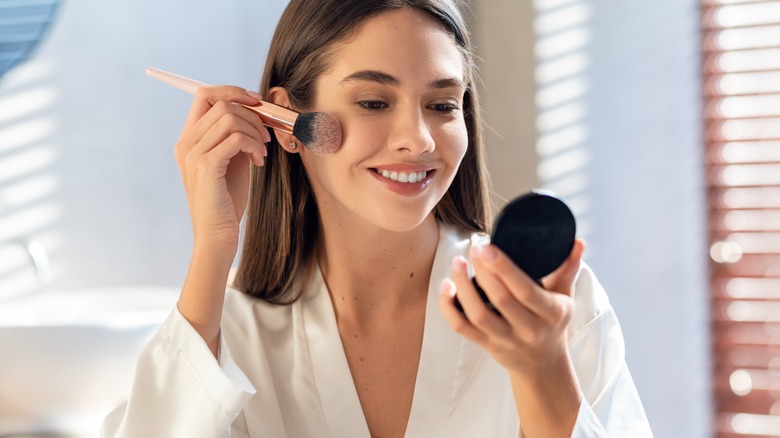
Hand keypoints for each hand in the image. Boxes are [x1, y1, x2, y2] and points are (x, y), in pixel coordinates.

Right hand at [174, 85, 270, 248]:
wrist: (218, 234)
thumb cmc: (227, 200)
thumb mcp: (232, 161)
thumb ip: (236, 136)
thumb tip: (256, 112)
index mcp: (189, 139)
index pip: (205, 95)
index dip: (232, 91)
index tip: (256, 102)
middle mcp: (186, 142)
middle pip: (221, 102)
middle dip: (252, 114)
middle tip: (266, 137)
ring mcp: (193, 153)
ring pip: (230, 117)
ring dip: (254, 131)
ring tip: (261, 153)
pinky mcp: (206, 166)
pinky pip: (236, 138)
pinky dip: (253, 145)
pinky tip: (258, 162)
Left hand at [439, 239, 584, 375]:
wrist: (543, 364)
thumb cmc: (553, 322)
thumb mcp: (565, 297)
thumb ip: (568, 268)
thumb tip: (578, 241)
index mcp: (551, 313)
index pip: (526, 290)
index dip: (504, 268)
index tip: (488, 246)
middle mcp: (529, 329)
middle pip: (500, 299)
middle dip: (483, 271)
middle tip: (475, 248)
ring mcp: (506, 339)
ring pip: (478, 315)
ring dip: (463, 287)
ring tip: (458, 263)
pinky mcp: (487, 345)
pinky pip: (462, 328)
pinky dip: (449, 308)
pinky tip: (446, 286)